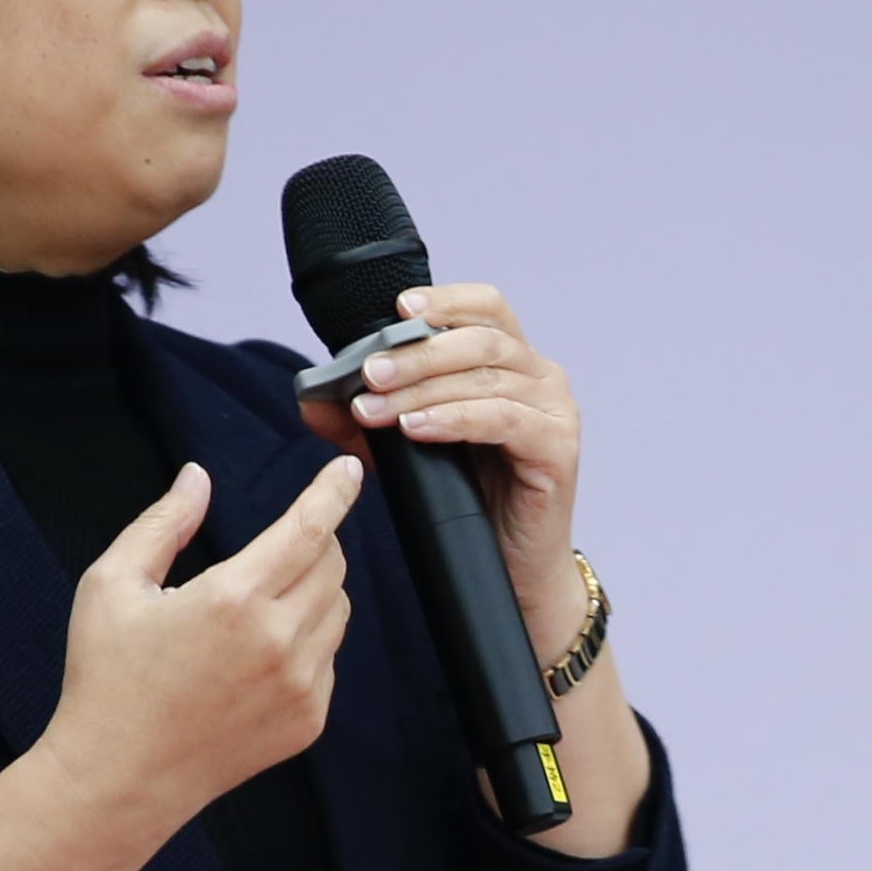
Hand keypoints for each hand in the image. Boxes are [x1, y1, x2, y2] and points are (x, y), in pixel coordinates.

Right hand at [34, 455, 363, 835]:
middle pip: (332, 565)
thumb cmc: (107, 680)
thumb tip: (197, 478)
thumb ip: (162, 523)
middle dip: (313, 541)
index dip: (334, 492)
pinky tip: (257, 655)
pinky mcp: (308, 720)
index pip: (310, 530)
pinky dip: (308, 641)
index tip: (349, 470)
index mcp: (233, 600)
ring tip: (256, 606)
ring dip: (312, 590)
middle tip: (273, 549)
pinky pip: (329, 659)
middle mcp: (278, 641)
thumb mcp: (111, 586)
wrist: (119, 779)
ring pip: (337, 610)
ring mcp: (300, 686)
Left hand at [315, 282, 593, 658]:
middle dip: (417, 354)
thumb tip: (312, 399)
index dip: (446, 299)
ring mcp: (555, 411)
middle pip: (481, 339)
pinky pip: (503, 419)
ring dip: (425, 389)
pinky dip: (455, 418)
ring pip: (487, 377)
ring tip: (378, 408)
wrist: (511, 571)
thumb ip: (367, 421)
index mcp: (514, 363)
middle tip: (369, 373)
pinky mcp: (559, 448)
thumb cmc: (472, 503)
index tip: (397, 308)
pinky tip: (418, 429)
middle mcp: (541, 377)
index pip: (487, 308)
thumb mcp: (409, 450)